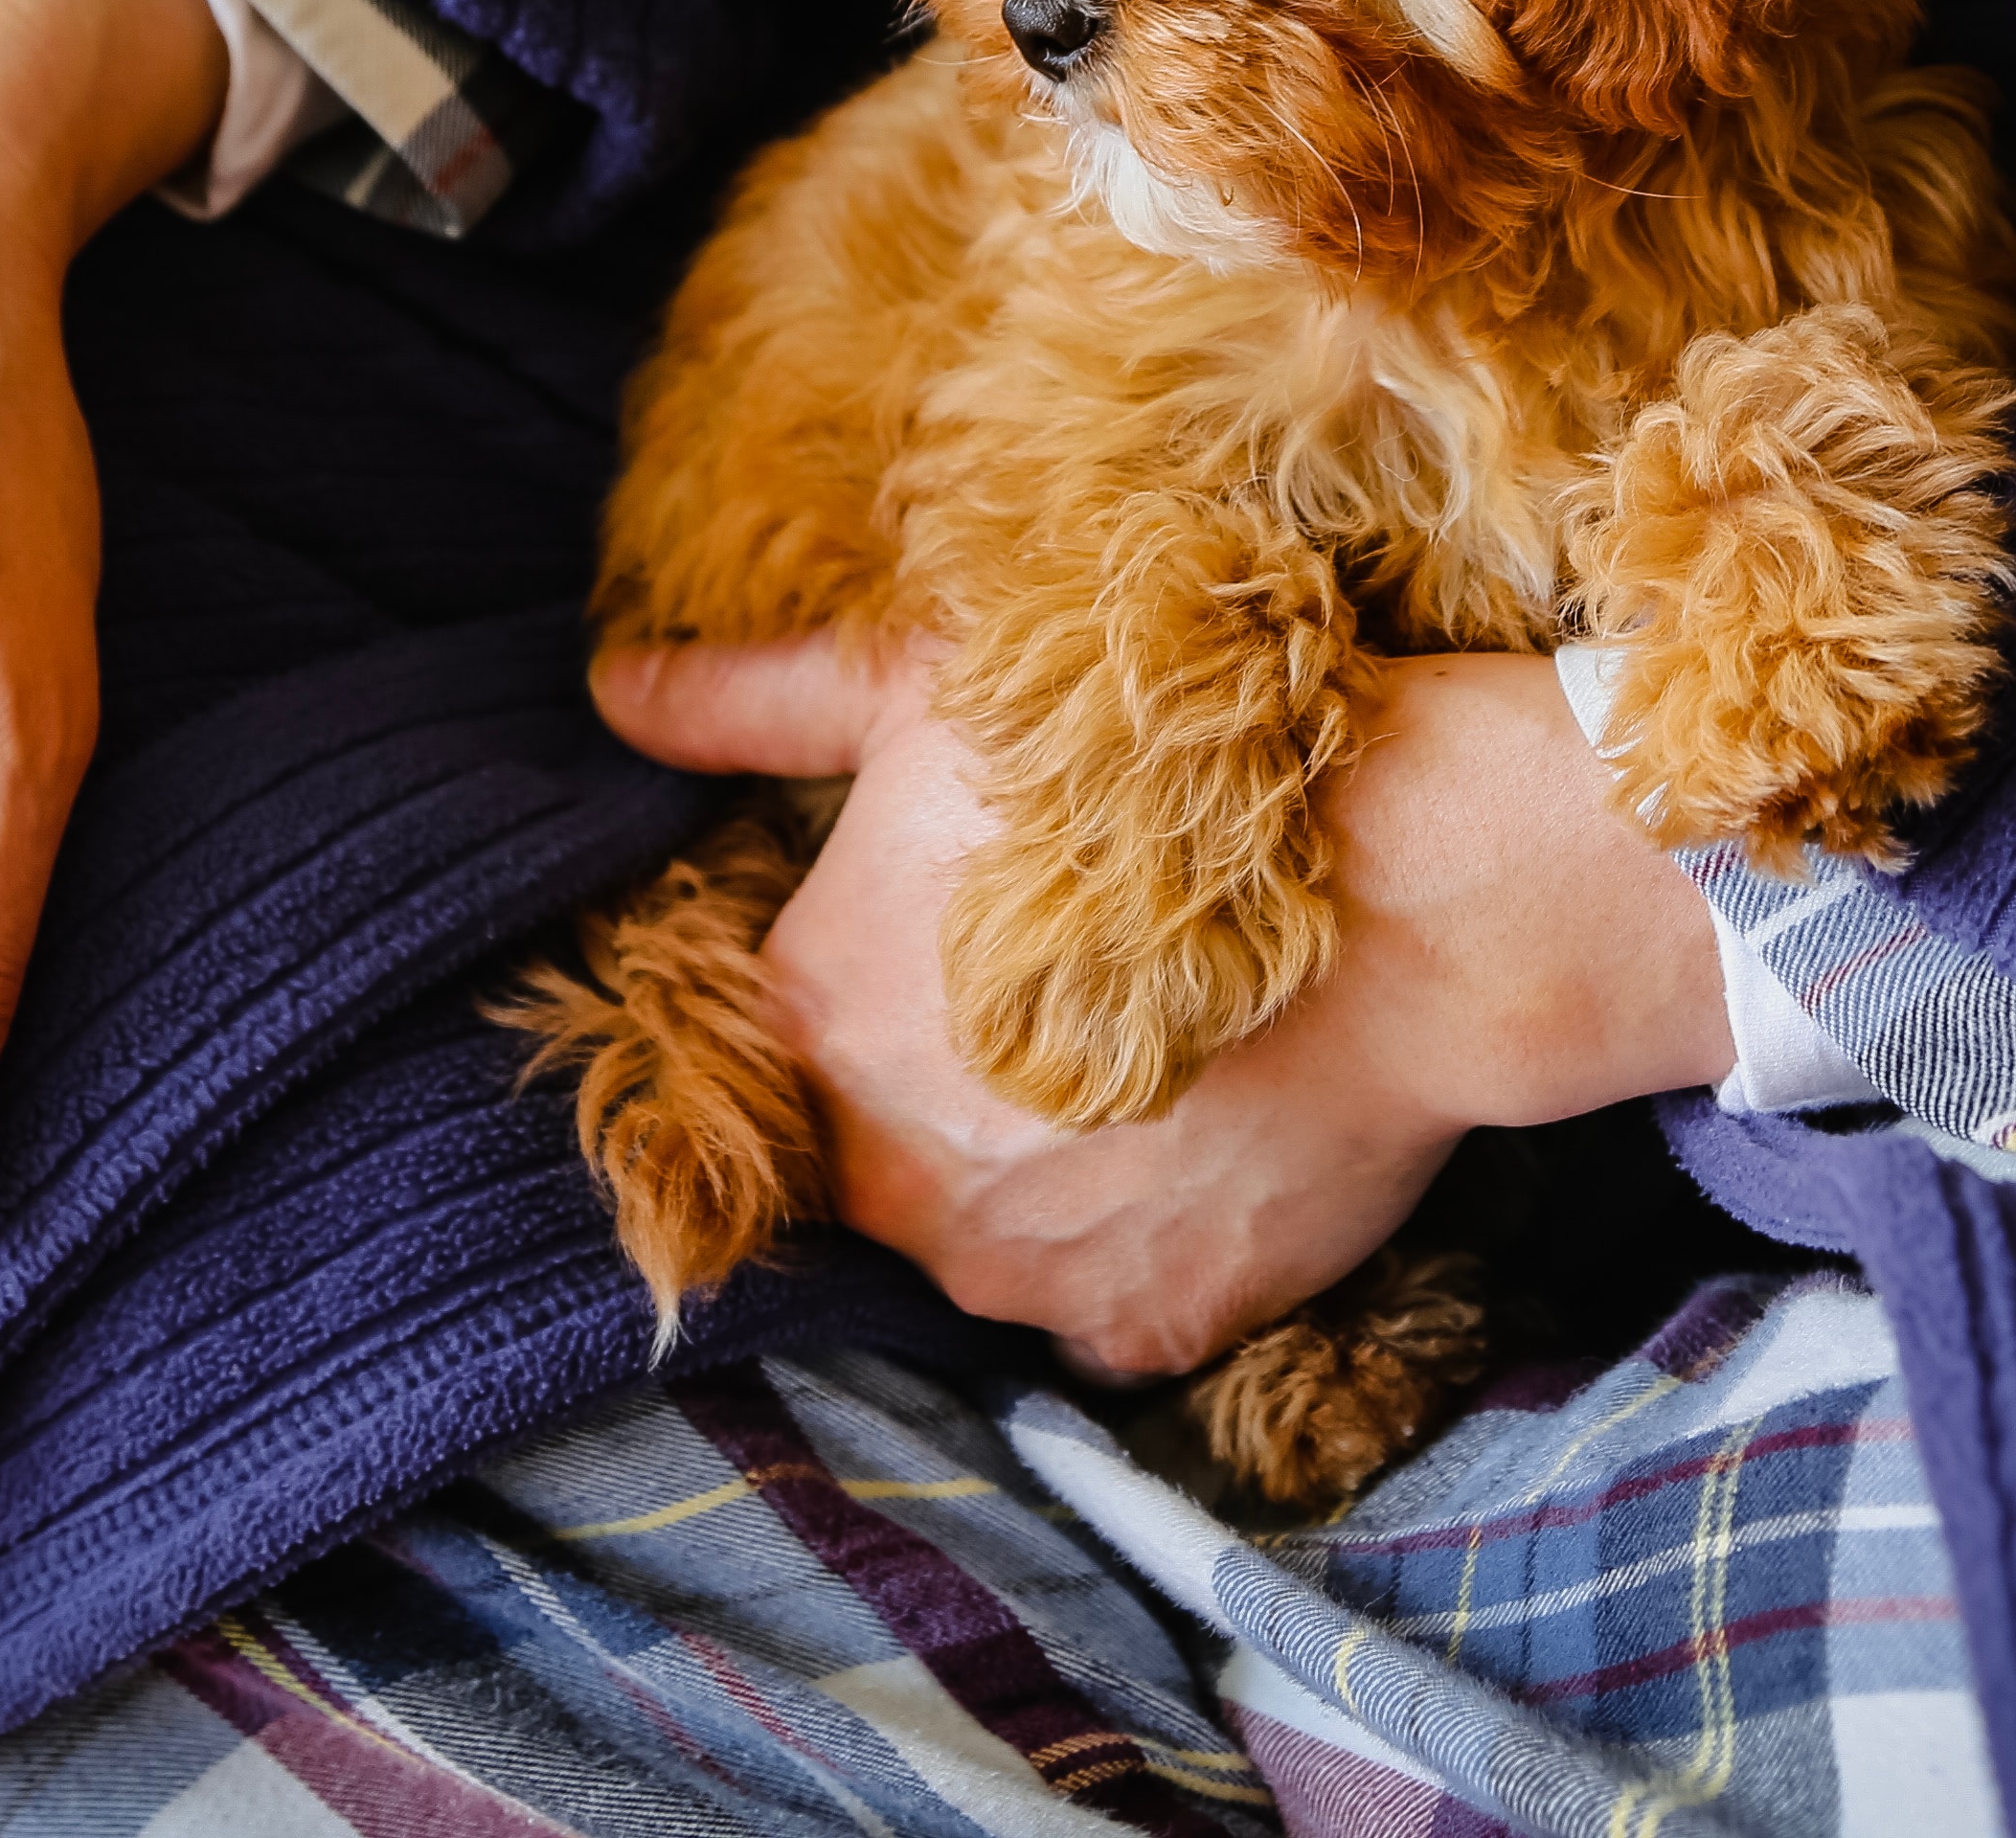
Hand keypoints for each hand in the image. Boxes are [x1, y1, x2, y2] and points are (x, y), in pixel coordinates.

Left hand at [595, 632, 1734, 1376]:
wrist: (1404, 885)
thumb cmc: (1152, 759)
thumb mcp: (924, 687)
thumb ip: (750, 702)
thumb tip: (611, 686)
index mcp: (807, 1018)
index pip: (792, 1031)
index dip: (886, 977)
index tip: (974, 933)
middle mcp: (885, 1175)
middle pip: (884, 1147)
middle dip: (958, 1087)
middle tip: (1074, 993)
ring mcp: (1016, 1273)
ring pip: (994, 1238)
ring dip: (1049, 1178)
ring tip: (1159, 1067)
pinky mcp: (1143, 1328)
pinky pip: (1109, 1310)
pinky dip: (1145, 1249)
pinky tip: (1208, 1147)